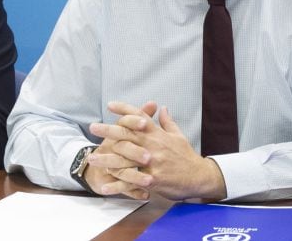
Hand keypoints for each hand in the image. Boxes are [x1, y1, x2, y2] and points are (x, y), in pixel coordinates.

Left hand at [89, 101, 226, 200]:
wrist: (199, 177)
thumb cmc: (187, 156)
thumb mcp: (178, 136)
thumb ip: (167, 122)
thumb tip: (163, 107)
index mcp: (158, 134)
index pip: (139, 117)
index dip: (124, 109)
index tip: (110, 105)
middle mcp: (153, 146)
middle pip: (127, 135)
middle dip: (108, 131)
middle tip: (93, 127)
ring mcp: (152, 163)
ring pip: (125, 159)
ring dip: (106, 159)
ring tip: (92, 158)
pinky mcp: (153, 180)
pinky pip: (131, 183)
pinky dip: (117, 185)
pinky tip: (104, 186)